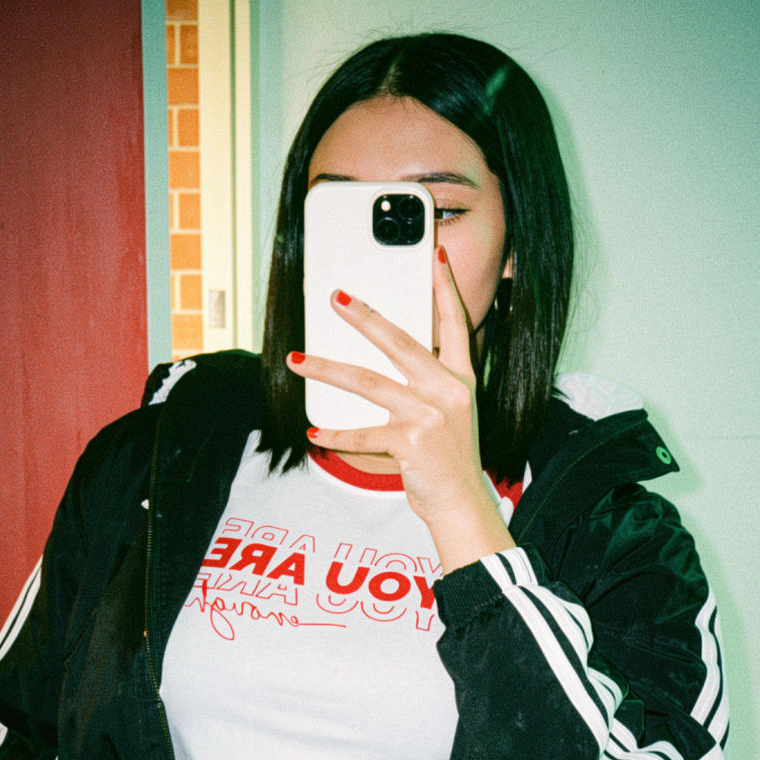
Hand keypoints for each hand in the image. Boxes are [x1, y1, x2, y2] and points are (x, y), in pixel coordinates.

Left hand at [287, 247, 512, 573]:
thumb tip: (384, 362)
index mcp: (461, 378)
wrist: (461, 503)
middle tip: (336, 298)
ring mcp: (429, 415)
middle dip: (364, 316)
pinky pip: (361, 433)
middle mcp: (447, 390)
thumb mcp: (450, 414)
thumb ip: (428, 385)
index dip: (445, 288)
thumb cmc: (449, 459)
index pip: (456, 323)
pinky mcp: (410, 442)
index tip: (434, 256)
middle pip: (400, 340)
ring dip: (326, 369)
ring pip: (367, 381)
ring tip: (297, 360)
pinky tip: (314, 430)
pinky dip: (334, 434)